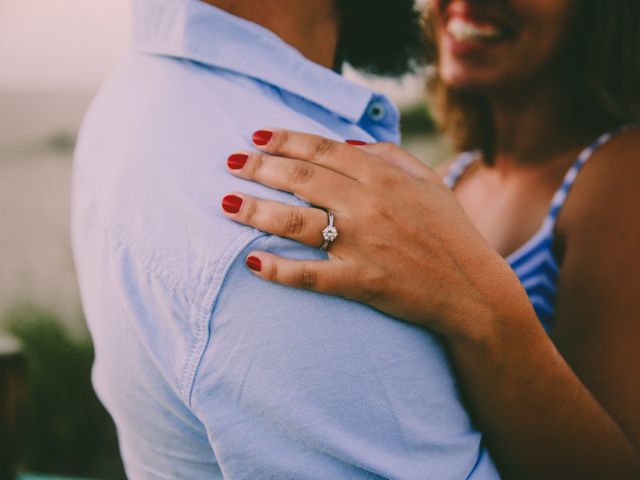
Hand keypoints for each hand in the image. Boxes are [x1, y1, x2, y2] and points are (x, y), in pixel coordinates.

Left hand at [221, 129, 529, 339]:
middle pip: (301, 180)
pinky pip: (310, 276)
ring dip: (256, 210)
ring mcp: (362, 245)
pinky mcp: (360, 283)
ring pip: (296, 222)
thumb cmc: (451, 232)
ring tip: (226, 203)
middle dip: (260, 168)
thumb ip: (390, 156)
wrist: (473, 290)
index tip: (256, 136)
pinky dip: (279, 270)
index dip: (286, 140)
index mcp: (384, 178)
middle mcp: (368, 206)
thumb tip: (348, 143)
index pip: (323, 151)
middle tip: (230, 163)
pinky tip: (252, 262)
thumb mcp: (429, 182)